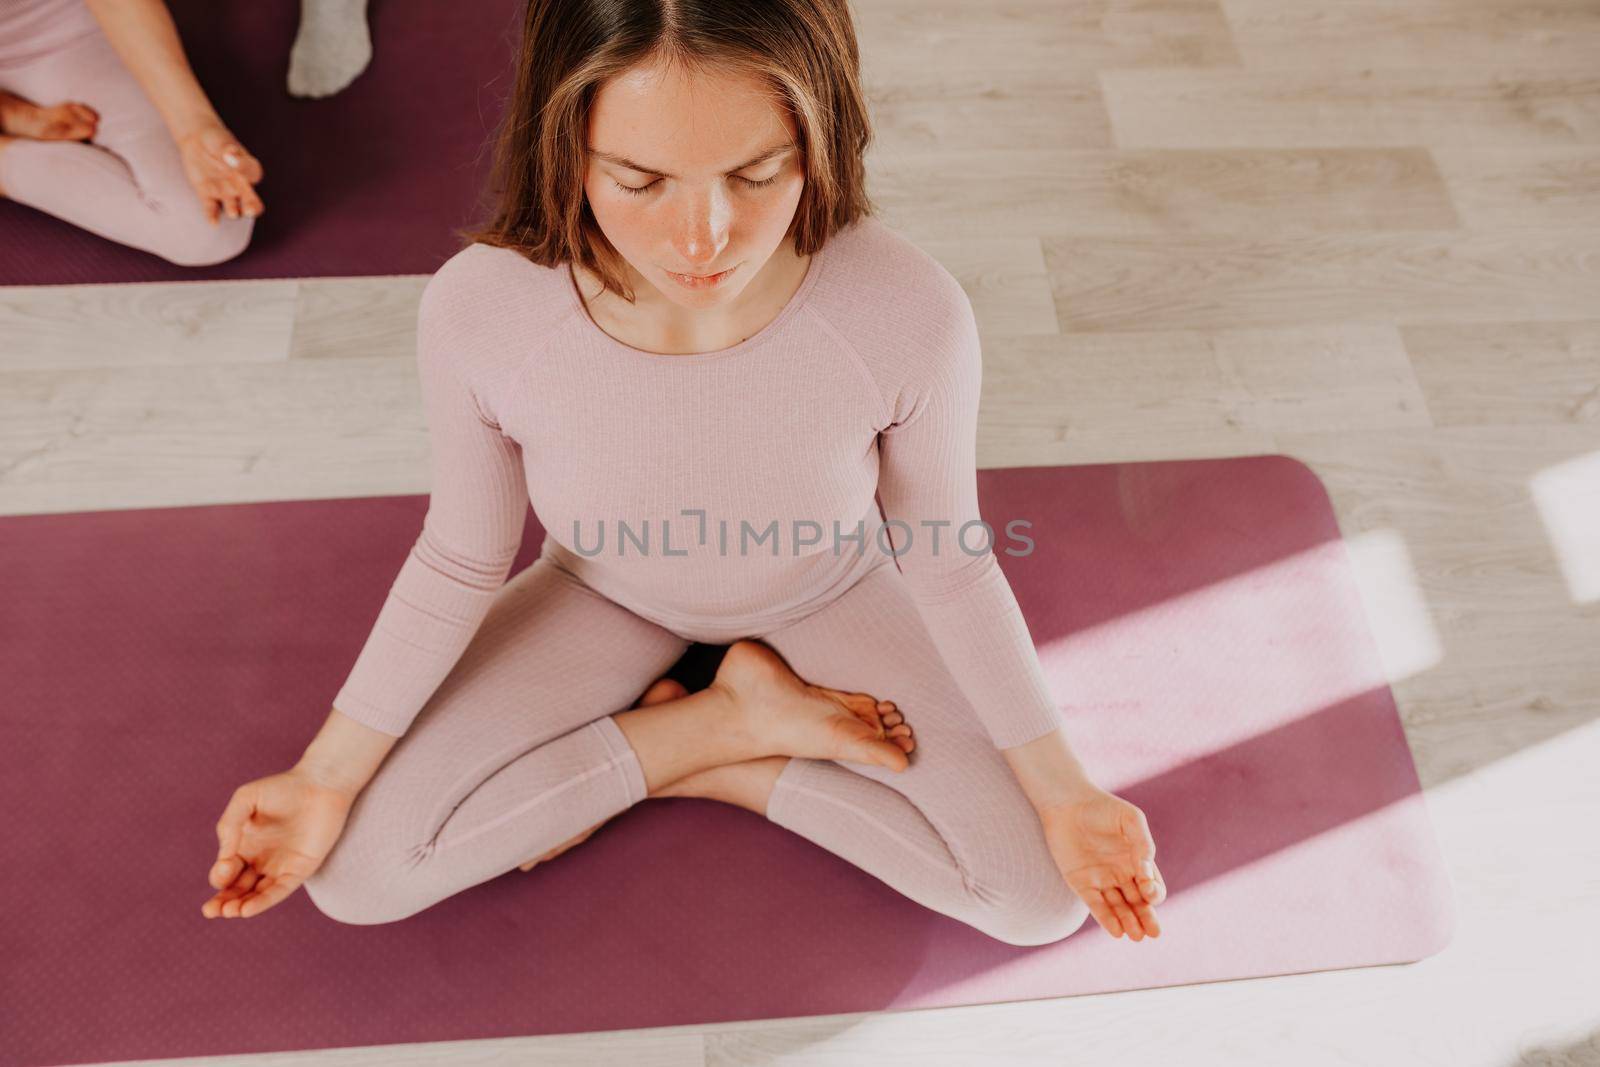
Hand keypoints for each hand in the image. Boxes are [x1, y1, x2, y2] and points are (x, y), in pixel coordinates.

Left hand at [174, 120, 264, 225]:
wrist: (197, 141)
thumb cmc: (215, 140)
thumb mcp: (222, 141)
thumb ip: (229, 149)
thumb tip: (231, 156)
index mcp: (247, 169)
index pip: (253, 172)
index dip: (245, 168)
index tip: (233, 158)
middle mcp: (240, 184)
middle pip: (251, 200)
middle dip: (252, 207)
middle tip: (250, 209)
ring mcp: (225, 192)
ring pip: (234, 208)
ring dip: (234, 211)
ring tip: (233, 212)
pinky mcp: (208, 195)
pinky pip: (212, 208)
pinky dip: (213, 216)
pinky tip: (213, 222)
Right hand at [202, 767, 354, 918]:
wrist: (320, 784)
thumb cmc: (282, 788)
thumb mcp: (245, 800)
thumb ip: (228, 826)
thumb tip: (223, 859)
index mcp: (245, 846)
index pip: (226, 871)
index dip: (220, 875)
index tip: (225, 867)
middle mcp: (261, 860)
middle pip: (238, 889)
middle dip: (223, 902)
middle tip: (211, 911)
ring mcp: (280, 867)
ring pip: (256, 895)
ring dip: (241, 906)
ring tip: (229, 912)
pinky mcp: (300, 870)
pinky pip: (279, 891)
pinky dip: (263, 902)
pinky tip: (247, 910)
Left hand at [1037, 785, 1165, 939]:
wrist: (1067, 802)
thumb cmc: (1102, 808)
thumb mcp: (1131, 820)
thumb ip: (1143, 844)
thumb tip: (1146, 873)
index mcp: (1137, 861)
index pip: (1152, 887)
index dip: (1154, 893)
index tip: (1148, 888)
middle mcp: (1121, 874)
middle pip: (1138, 904)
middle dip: (1147, 919)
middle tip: (1153, 933)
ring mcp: (1101, 880)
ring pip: (1119, 908)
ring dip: (1128, 922)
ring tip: (1136, 935)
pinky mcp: (1080, 883)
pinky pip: (1096, 905)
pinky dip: (1106, 919)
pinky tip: (1116, 932)